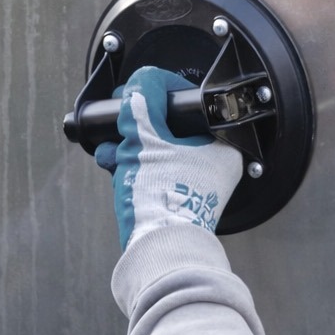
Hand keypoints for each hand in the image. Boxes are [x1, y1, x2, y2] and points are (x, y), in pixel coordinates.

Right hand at [94, 66, 242, 249]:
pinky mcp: (175, 202)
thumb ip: (141, 105)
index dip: (159, 95)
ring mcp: (194, 186)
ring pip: (157, 153)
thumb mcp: (145, 140)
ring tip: (113, 151)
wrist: (156, 252)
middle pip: (169, 131)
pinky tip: (114, 166)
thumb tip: (141, 82)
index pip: (190, 107)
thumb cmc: (161, 200)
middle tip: (122, 124)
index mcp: (221, 149)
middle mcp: (214, 168)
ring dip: (129, 148)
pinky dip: (132, 168)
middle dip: (136, 128)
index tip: (140, 93)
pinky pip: (152, 174)